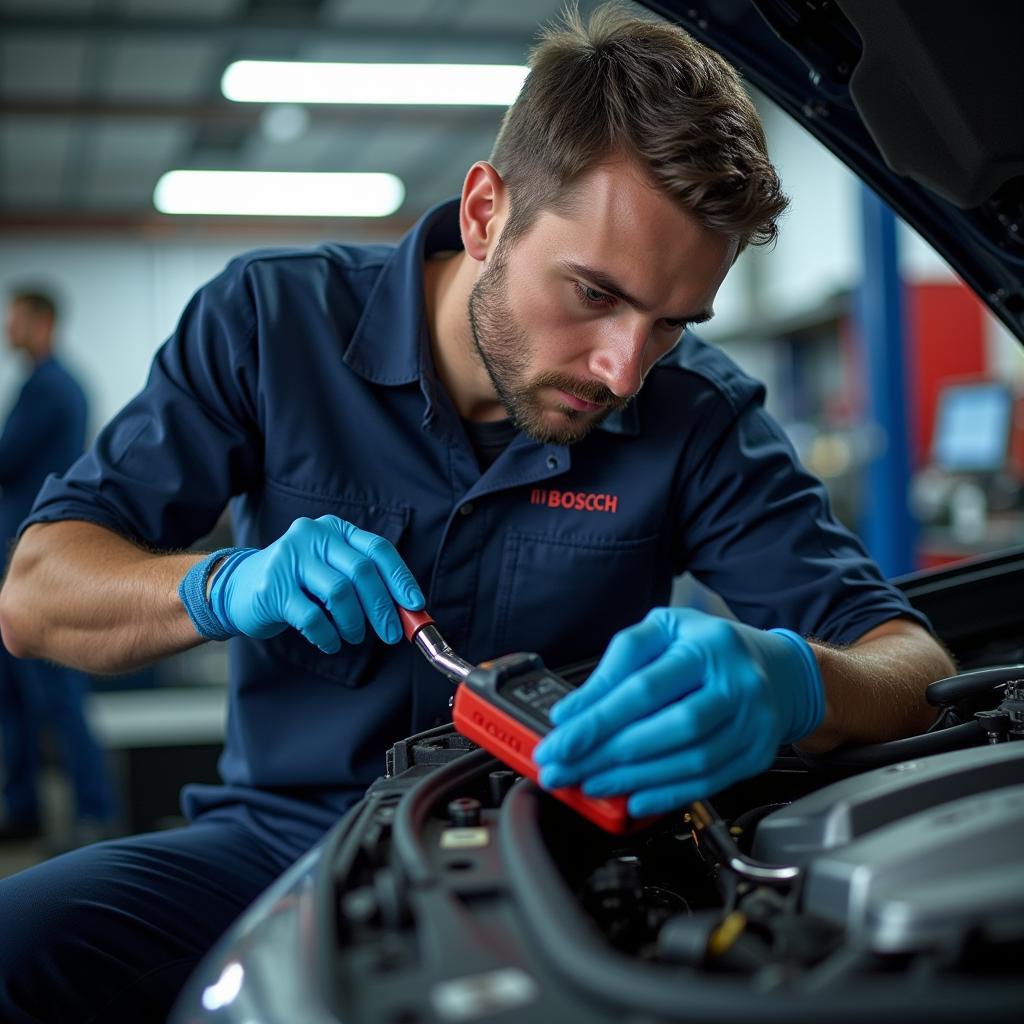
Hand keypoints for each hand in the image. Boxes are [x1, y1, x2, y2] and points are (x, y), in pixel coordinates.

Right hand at [208, 515, 423, 652]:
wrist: (239, 588)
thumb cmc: (298, 583)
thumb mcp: (332, 573)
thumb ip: (366, 585)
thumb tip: (408, 612)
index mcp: (334, 529)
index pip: (377, 549)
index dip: (400, 579)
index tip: (415, 605)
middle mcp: (313, 536)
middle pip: (362, 571)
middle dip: (383, 608)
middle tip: (392, 634)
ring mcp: (290, 558)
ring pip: (339, 593)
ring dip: (354, 622)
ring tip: (354, 636)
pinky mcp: (272, 587)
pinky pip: (312, 617)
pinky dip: (328, 635)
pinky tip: (331, 642)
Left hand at [532, 608, 823, 815]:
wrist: (778, 670)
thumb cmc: (708, 648)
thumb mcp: (662, 632)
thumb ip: (617, 665)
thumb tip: (574, 709)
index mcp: (707, 646)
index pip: (645, 688)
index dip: (599, 717)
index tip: (560, 737)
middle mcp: (736, 684)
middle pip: (669, 727)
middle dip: (607, 753)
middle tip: (564, 768)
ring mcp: (752, 722)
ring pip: (689, 760)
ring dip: (633, 778)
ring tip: (590, 782)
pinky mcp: (755, 754)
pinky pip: (708, 782)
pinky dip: (667, 794)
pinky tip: (634, 798)